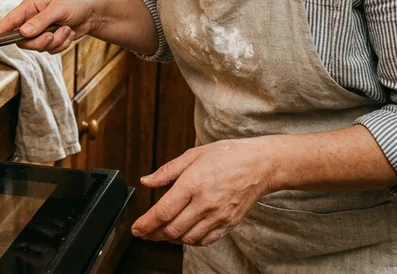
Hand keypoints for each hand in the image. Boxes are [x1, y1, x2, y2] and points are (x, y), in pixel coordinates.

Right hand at [0, 0, 103, 53]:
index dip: (0, 31)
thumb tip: (23, 32)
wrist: (92, 13)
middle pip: (23, 40)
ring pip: (37, 47)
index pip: (10, 20)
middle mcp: (32, 20)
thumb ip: (40, 21)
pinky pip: (50, 50)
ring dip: (55, 41)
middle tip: (51, 35)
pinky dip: (61, 44)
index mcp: (30, 7)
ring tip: (65, 30)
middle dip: (39, 41)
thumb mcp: (58, 9)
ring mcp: (40, 31)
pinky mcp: (50, 40)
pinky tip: (68, 34)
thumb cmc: (75, 4)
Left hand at [132, 137, 277, 246]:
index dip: (146, 224)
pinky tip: (184, 233)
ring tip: (162, 232)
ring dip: (171, 239)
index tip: (136, 229)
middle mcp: (205, 203)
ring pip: (187, 238)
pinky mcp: (229, 223)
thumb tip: (146, 181)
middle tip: (145, 232)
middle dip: (154, 234)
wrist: (260, 164)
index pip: (163, 212)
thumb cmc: (227, 156)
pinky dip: (191, 241)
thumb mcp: (192, 155)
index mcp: (193, 184)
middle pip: (172, 229)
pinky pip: (205, 240)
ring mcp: (218, 216)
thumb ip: (167, 171)